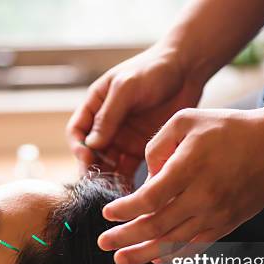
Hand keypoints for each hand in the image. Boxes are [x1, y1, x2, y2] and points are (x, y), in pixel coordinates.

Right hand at [66, 44, 204, 186]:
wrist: (187, 69)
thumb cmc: (153, 70)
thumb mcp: (127, 87)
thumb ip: (110, 115)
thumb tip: (91, 144)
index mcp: (96, 105)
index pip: (77, 132)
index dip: (79, 147)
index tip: (87, 159)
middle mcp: (107, 125)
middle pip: (92, 153)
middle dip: (93, 170)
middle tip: (99, 185)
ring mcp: (124, 138)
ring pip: (109, 164)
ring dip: (109, 179)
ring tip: (114, 193)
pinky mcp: (142, 148)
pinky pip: (129, 168)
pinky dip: (127, 181)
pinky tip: (131, 192)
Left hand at [97, 108, 263, 263]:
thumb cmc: (227, 128)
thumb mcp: (185, 120)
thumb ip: (156, 145)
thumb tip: (146, 177)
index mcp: (189, 168)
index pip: (148, 200)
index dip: (124, 211)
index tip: (107, 214)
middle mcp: (202, 196)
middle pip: (156, 227)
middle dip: (125, 238)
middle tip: (103, 244)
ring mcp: (216, 214)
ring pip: (174, 242)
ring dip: (144, 254)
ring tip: (121, 259)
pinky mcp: (227, 224)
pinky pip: (196, 246)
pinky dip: (174, 255)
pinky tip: (155, 258)